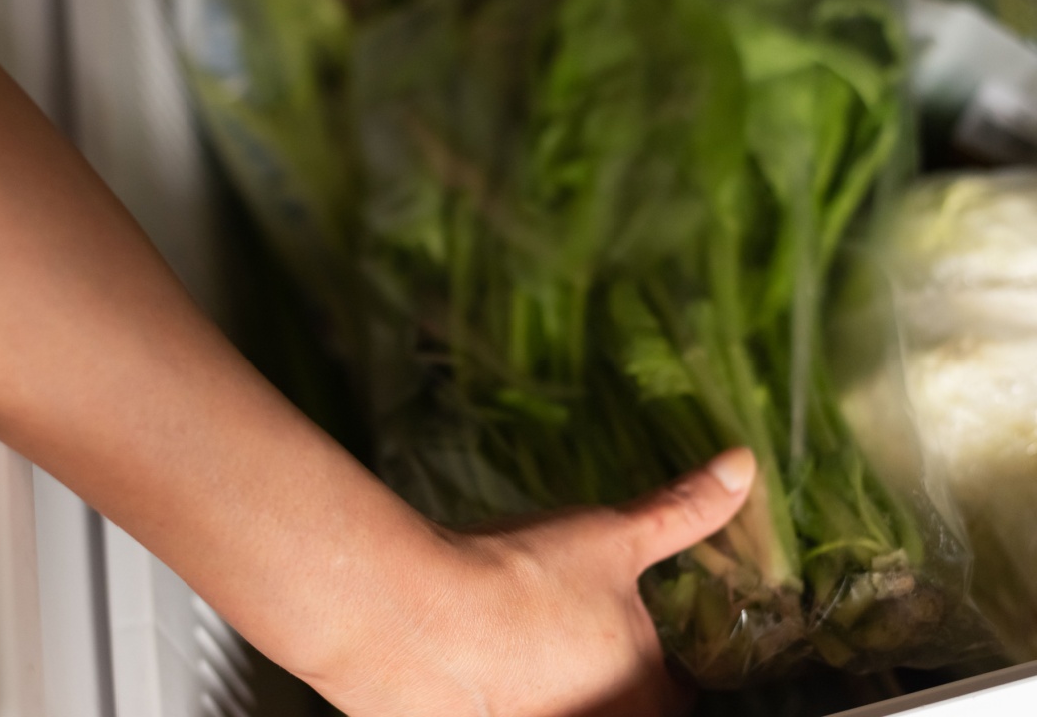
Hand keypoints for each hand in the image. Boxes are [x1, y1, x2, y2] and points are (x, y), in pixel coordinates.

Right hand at [301, 448, 755, 716]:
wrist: (414, 617)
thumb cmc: (521, 579)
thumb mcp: (612, 536)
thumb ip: (682, 511)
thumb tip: (744, 466)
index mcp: (643, 692)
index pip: (678, 695)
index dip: (662, 664)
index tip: (636, 636)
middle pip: (621, 707)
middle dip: (606, 681)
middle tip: (571, 632)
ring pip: (563, 706)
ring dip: (552, 686)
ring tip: (522, 644)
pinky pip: (509, 706)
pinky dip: (503, 691)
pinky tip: (476, 658)